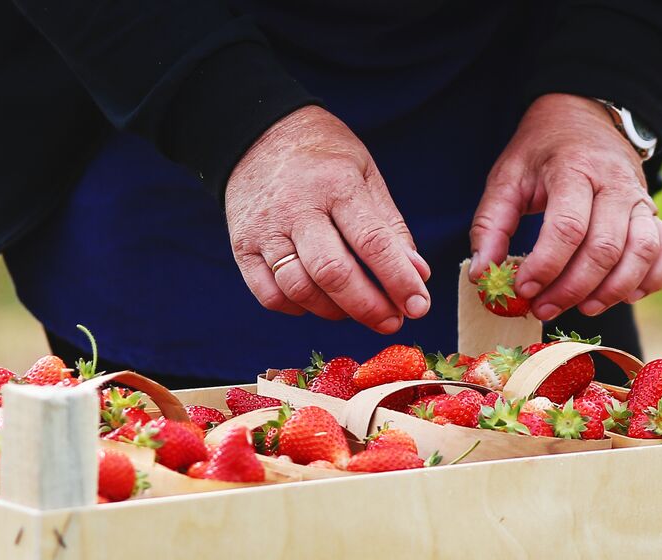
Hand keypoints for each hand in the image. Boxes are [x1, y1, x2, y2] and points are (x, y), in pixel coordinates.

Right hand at [226, 105, 430, 333]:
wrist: (256, 135)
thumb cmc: (323, 158)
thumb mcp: (365, 175)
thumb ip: (390, 227)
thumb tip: (417, 275)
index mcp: (336, 184)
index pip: (372, 242)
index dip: (398, 280)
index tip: (419, 307)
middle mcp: (297, 208)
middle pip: (333, 273)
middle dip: (368, 307)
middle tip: (391, 322)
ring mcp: (265, 230)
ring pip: (300, 290)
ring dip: (335, 311)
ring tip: (356, 309)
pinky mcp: (242, 247)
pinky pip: (270, 295)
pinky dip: (298, 308)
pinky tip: (317, 301)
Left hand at [469, 94, 661, 319]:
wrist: (584, 117)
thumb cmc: (541, 153)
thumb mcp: (506, 178)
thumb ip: (490, 226)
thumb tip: (481, 277)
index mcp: (574, 169)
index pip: (568, 227)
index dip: (546, 265)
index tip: (523, 289)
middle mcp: (615, 184)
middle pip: (605, 248)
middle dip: (572, 289)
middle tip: (543, 308)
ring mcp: (641, 198)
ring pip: (641, 253)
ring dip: (612, 291)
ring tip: (581, 309)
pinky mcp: (655, 212)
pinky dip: (650, 280)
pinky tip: (622, 296)